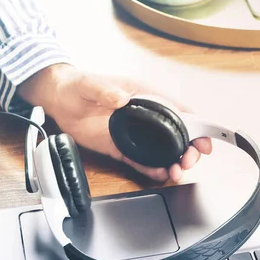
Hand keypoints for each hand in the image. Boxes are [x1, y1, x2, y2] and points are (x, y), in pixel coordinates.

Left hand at [17, 64, 212, 181]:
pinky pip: (141, 161)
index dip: (195, 125)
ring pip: (162, 151)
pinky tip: (161, 176)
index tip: (203, 140)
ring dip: (173, 162)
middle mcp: (144, 117)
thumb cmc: (76, 85)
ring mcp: (134, 134)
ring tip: (176, 173)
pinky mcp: (120, 148)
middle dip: (188, 149)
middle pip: (176, 134)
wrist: (56, 99)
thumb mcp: (88, 84)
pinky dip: (153, 169)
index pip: (178, 110)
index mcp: (144, 96)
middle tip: (188, 161)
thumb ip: (105, 90)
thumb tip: (121, 99)